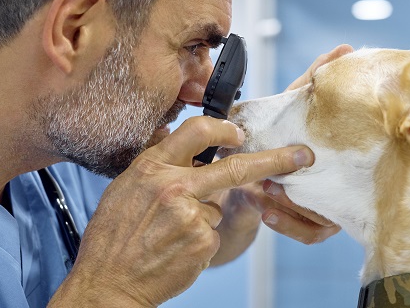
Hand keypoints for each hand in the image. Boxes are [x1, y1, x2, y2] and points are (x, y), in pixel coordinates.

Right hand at [49, 117, 312, 306]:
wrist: (107, 282)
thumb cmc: (112, 237)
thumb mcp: (124, 188)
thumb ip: (156, 165)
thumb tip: (178, 140)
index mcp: (152, 167)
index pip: (196, 131)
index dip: (224, 128)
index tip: (240, 132)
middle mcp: (173, 186)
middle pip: (234, 167)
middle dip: (275, 159)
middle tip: (302, 155)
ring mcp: (191, 215)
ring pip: (216, 207)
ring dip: (201, 218)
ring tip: (168, 235)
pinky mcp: (202, 242)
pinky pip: (212, 234)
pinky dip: (199, 241)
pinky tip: (175, 250)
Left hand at [212, 44, 352, 249]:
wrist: (250, 177)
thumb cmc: (280, 137)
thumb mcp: (294, 106)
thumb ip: (313, 80)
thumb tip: (344, 49)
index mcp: (342, 158)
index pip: (362, 159)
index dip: (351, 154)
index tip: (313, 150)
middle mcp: (343, 185)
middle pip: (344, 195)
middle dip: (310, 187)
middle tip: (279, 176)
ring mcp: (331, 208)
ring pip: (326, 219)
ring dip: (295, 205)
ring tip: (269, 188)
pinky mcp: (311, 226)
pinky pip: (311, 234)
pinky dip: (289, 224)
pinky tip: (267, 211)